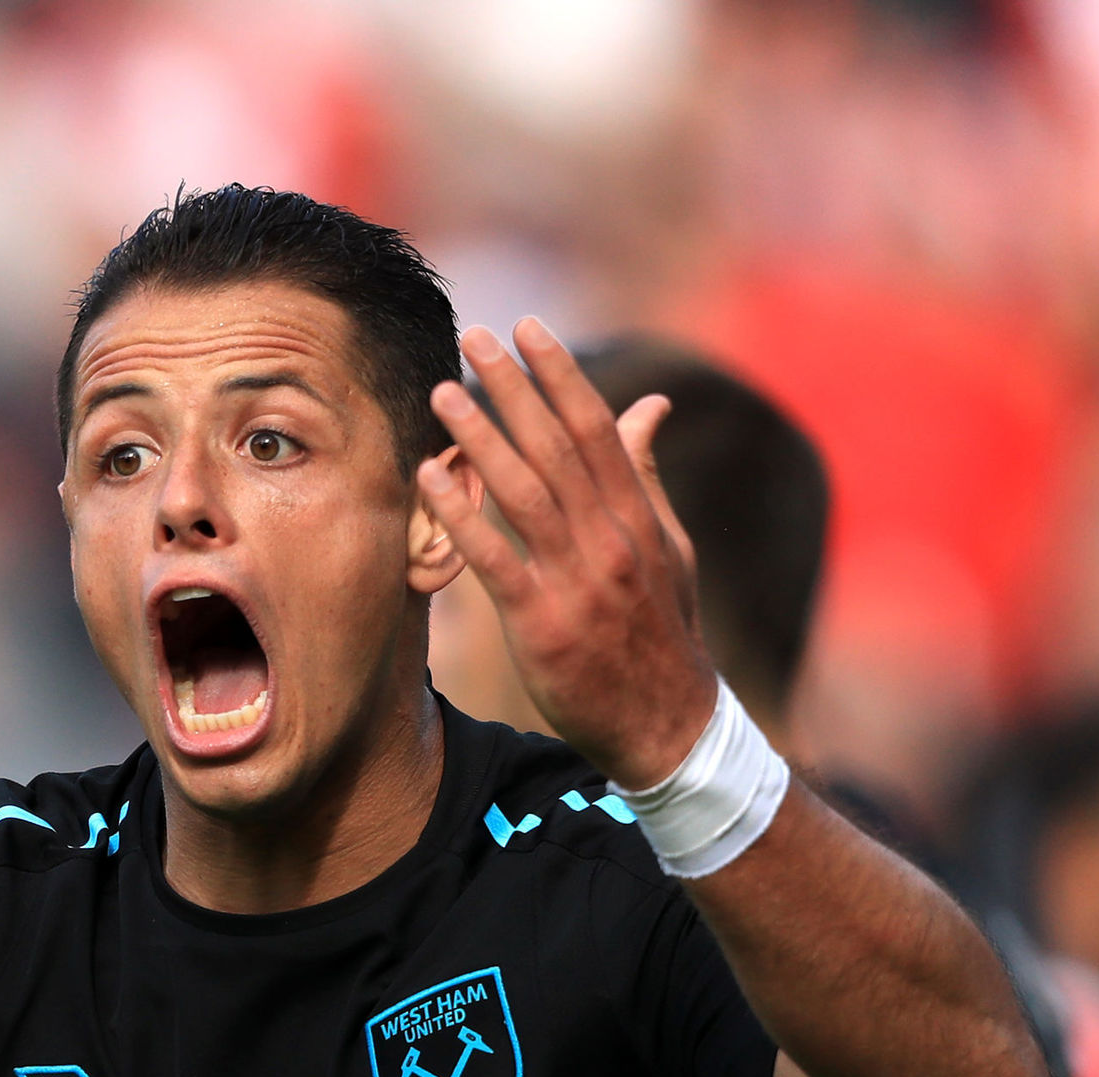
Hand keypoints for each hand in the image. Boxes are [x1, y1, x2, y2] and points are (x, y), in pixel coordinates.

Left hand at [416, 319, 716, 789]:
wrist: (667, 724)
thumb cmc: (660, 632)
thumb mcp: (669, 548)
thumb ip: (646, 476)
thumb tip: (651, 404)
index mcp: (639, 517)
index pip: (597, 428)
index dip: (560, 375)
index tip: (528, 329)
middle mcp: (611, 540)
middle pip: (557, 447)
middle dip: (514, 387)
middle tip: (473, 338)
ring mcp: (578, 582)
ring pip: (524, 493)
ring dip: (481, 438)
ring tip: (442, 393)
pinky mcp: (543, 625)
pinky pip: (495, 561)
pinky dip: (462, 517)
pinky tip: (430, 479)